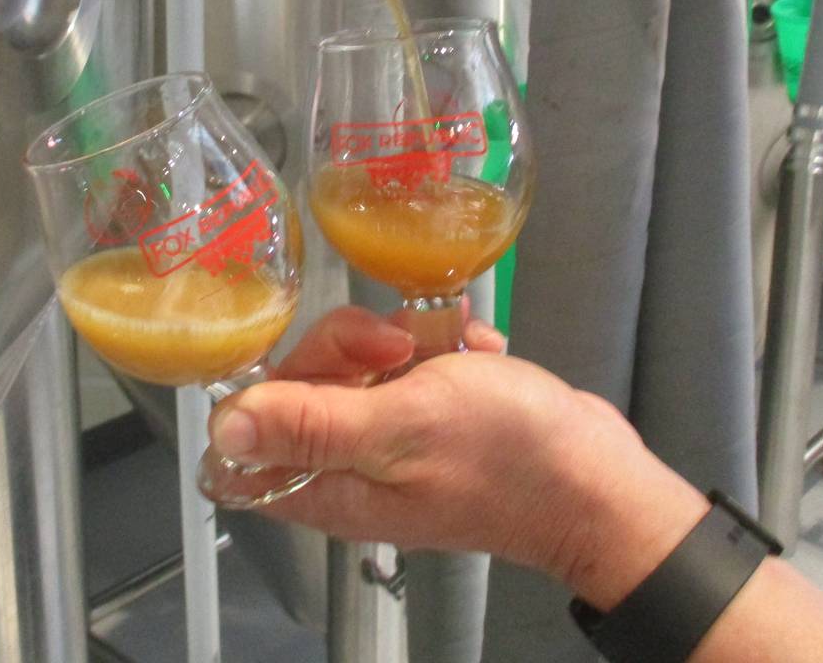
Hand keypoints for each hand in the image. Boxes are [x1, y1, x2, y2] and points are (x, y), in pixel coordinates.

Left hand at [212, 306, 709, 606]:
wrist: (599, 479)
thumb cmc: (507, 456)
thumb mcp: (403, 426)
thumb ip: (312, 422)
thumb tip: (224, 423)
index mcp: (328, 484)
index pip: (248, 434)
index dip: (266, 388)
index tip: (313, 363)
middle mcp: (349, 468)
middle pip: (303, 382)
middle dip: (351, 345)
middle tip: (404, 346)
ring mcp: (391, 442)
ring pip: (358, 362)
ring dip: (407, 339)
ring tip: (453, 347)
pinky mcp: (430, 417)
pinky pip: (410, 363)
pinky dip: (442, 346)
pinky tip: (475, 351)